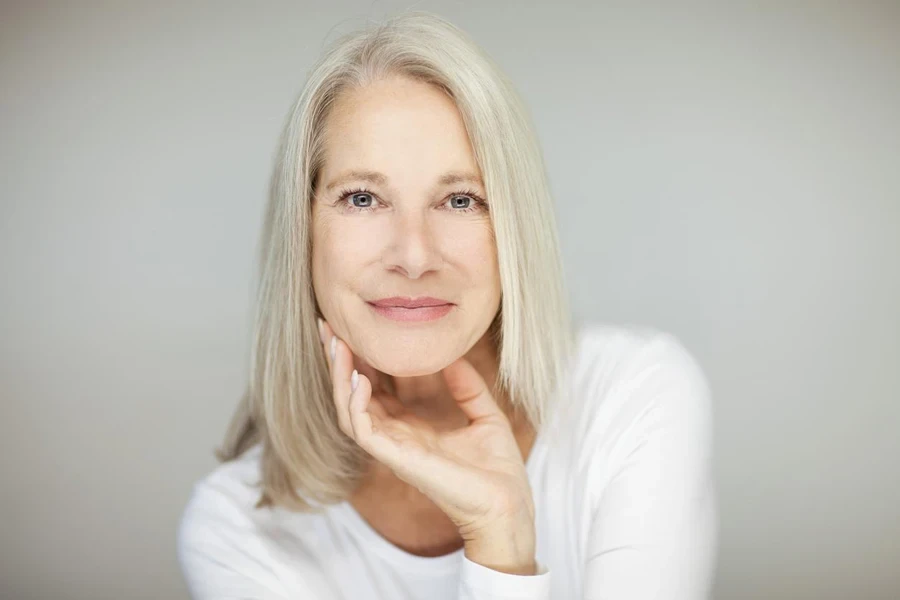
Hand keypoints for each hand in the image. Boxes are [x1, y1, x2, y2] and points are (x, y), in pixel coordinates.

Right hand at [317, 318, 535, 563]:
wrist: (508, 505)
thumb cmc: (498, 470)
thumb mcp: (486, 415)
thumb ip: (467, 386)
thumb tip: (454, 355)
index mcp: (412, 427)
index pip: (374, 388)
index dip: (361, 360)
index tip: (352, 328)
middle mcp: (395, 436)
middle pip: (352, 395)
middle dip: (338, 361)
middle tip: (327, 326)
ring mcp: (393, 448)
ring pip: (348, 410)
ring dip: (339, 377)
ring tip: (336, 345)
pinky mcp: (397, 459)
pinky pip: (363, 430)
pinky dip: (355, 404)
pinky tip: (359, 378)